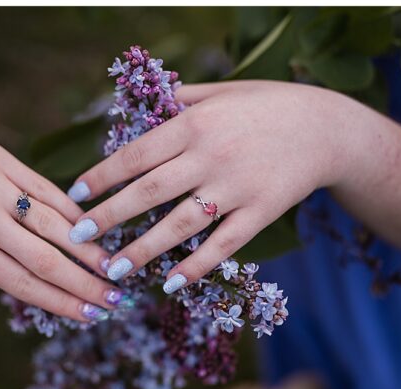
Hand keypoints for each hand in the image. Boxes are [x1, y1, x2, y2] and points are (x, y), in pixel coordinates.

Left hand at [67, 80, 356, 288]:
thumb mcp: (222, 93)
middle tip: (77, 237)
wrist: (327, 128)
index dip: (102, 177)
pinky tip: (170, 284)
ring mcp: (236, 187)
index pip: (136, 154)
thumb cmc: (266, 108)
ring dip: (143, 249)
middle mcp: (212, 155)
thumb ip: (179, 104)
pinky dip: (196, 266)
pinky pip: (222, 246)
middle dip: (109, 216)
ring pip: (180, 224)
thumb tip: (134, 115)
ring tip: (114, 269)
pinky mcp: (259, 213)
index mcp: (195, 123)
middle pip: (148, 191)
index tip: (73, 195)